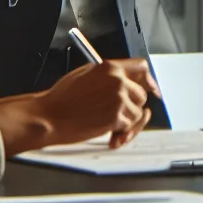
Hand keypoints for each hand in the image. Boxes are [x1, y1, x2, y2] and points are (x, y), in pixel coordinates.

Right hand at [0, 58, 160, 155]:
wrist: (49, 116)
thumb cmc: (61, 99)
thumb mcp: (86, 75)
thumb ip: (108, 75)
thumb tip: (126, 80)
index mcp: (110, 67)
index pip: (141, 67)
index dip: (148, 79)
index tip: (152, 88)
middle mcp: (118, 81)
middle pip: (142, 93)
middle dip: (133, 105)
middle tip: (119, 115)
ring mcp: (119, 99)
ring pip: (138, 111)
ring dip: (127, 121)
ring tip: (109, 125)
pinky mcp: (117, 117)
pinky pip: (130, 125)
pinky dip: (122, 132)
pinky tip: (110, 135)